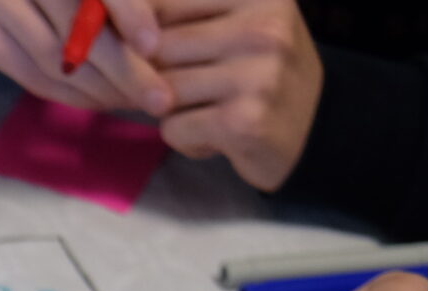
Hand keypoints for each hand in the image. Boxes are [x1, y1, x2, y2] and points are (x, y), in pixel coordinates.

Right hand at [0, 0, 172, 115]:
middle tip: (160, 99)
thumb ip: (121, 4)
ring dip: (101, 90)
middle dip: (124, 70)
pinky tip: (104, 100)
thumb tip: (159, 46)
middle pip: (77, 29)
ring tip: (137, 103)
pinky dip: (73, 95)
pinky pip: (33, 78)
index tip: (153, 46)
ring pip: (55, 61)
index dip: (129, 12)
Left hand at [151, 0, 321, 188]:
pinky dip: (185, 139)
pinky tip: (217, 135)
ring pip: (161, 90)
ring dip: (170, 110)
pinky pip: (173, 128)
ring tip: (207, 109)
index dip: (141, 32)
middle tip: (187, 86)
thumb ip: (185, 16)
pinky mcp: (244, 121)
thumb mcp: (238, 24)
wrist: (315, 130)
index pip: (163, 5)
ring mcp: (257, 75)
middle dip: (155, 74)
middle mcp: (263, 28)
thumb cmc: (260, 72)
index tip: (148, 50)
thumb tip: (112, 19)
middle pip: (157, 48)